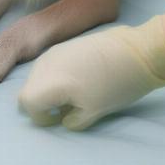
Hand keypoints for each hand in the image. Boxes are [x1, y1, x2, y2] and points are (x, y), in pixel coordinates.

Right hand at [18, 15, 164, 130]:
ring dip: (45, 88)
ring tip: (69, 95)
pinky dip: (53, 76)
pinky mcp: (65, 45)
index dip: (40, 117)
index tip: (58, 119)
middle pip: (27, 88)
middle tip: (62, 110)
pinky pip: (48, 64)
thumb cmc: (115, 85)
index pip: (27, 102)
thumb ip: (71, 119)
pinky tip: (75, 79)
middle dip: (39, 102)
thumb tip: (63, 116)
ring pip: (36, 75)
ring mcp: (55, 51)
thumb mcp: (92, 112)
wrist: (136, 51)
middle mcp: (47, 64)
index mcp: (51, 81)